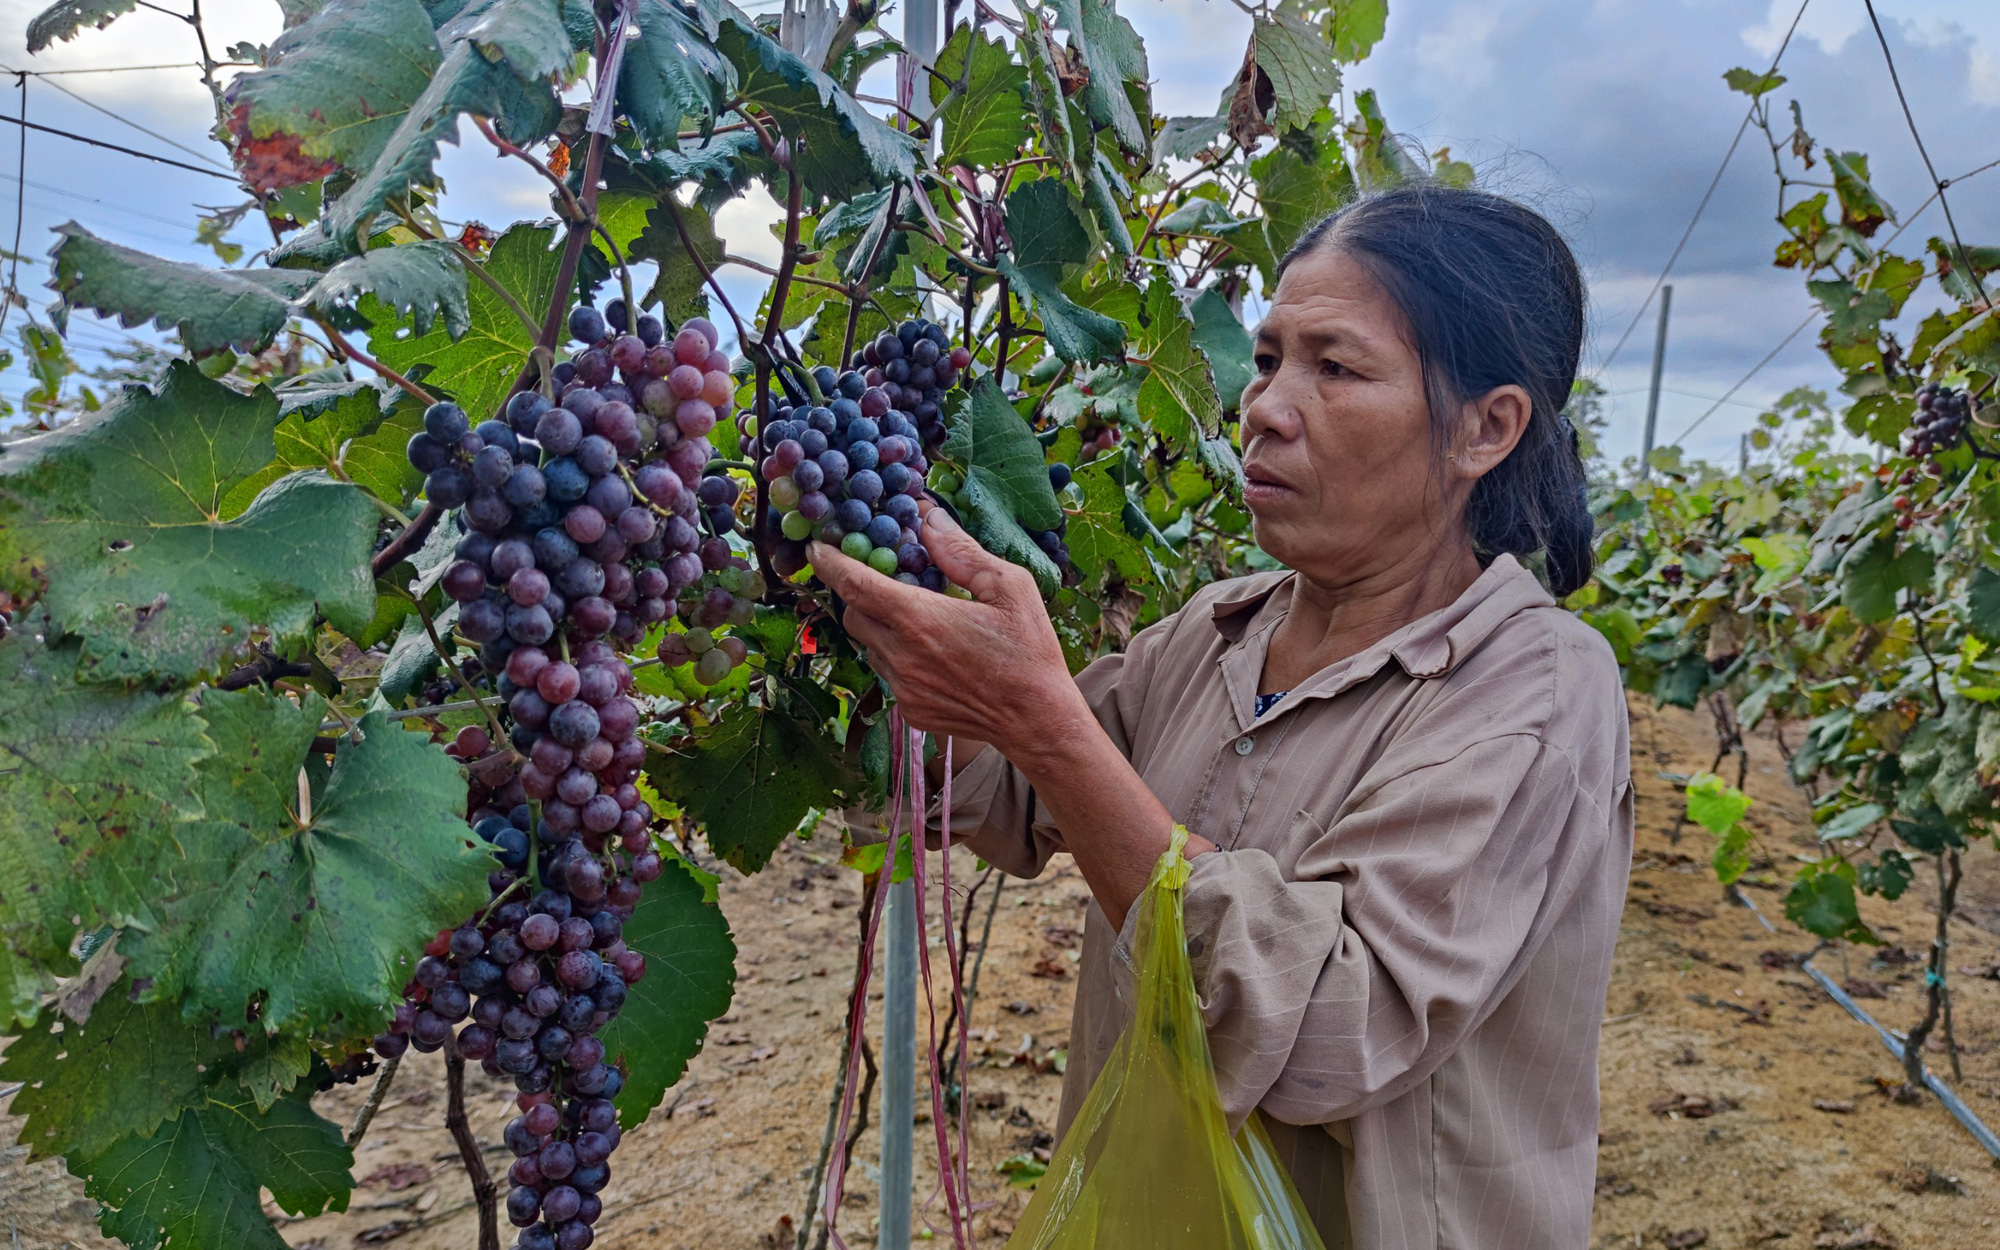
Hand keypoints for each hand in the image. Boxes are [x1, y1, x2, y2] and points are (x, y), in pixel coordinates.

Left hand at [815, 505, 1214, 928]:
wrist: (1037, 720)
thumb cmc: (1029, 650)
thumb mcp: (1008, 586)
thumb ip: (960, 551)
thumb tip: (928, 518)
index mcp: (919, 619)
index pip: (854, 584)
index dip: (830, 561)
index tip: (817, 546)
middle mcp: (901, 655)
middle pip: (852, 614)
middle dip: (859, 593)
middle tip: (883, 579)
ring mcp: (902, 686)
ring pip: (868, 646)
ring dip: (880, 627)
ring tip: (917, 618)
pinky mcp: (909, 709)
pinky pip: (889, 674)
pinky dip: (899, 657)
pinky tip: (935, 653)